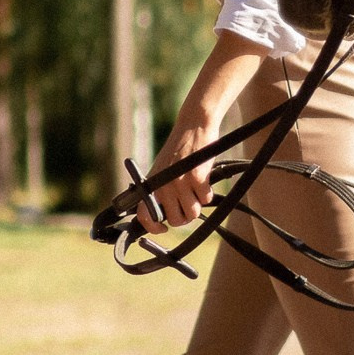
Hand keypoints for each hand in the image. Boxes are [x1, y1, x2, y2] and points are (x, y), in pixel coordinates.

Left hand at [136, 114, 222, 232]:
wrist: (193, 126)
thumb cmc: (180, 148)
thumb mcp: (162, 168)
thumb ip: (161, 190)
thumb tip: (166, 215)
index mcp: (153, 183)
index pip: (145, 215)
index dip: (153, 227)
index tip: (163, 228)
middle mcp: (163, 185)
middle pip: (176, 220)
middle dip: (185, 215)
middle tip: (189, 203)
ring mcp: (180, 182)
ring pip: (193, 213)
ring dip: (198, 204)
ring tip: (197, 189)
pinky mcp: (197, 177)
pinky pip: (206, 199)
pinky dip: (208, 192)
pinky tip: (205, 180)